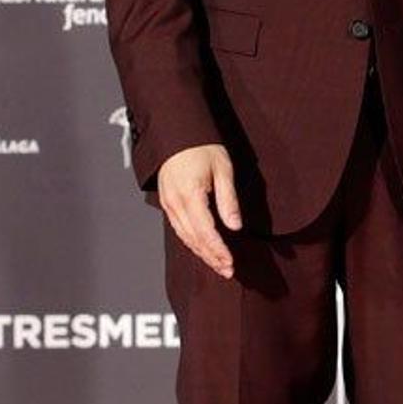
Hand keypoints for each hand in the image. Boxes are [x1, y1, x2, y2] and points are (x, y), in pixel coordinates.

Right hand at [157, 144, 241, 278]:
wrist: (177, 132)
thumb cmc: (202, 146)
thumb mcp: (223, 169)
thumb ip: (228, 200)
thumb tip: (235, 227)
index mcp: (190, 195)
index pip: (205, 232)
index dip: (218, 251)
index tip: (231, 264)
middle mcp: (175, 203)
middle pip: (194, 239)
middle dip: (211, 258)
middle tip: (228, 271)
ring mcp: (168, 204)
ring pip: (185, 237)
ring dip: (202, 253)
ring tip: (218, 265)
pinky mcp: (167, 203)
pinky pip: (179, 229)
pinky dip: (192, 242)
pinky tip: (203, 249)